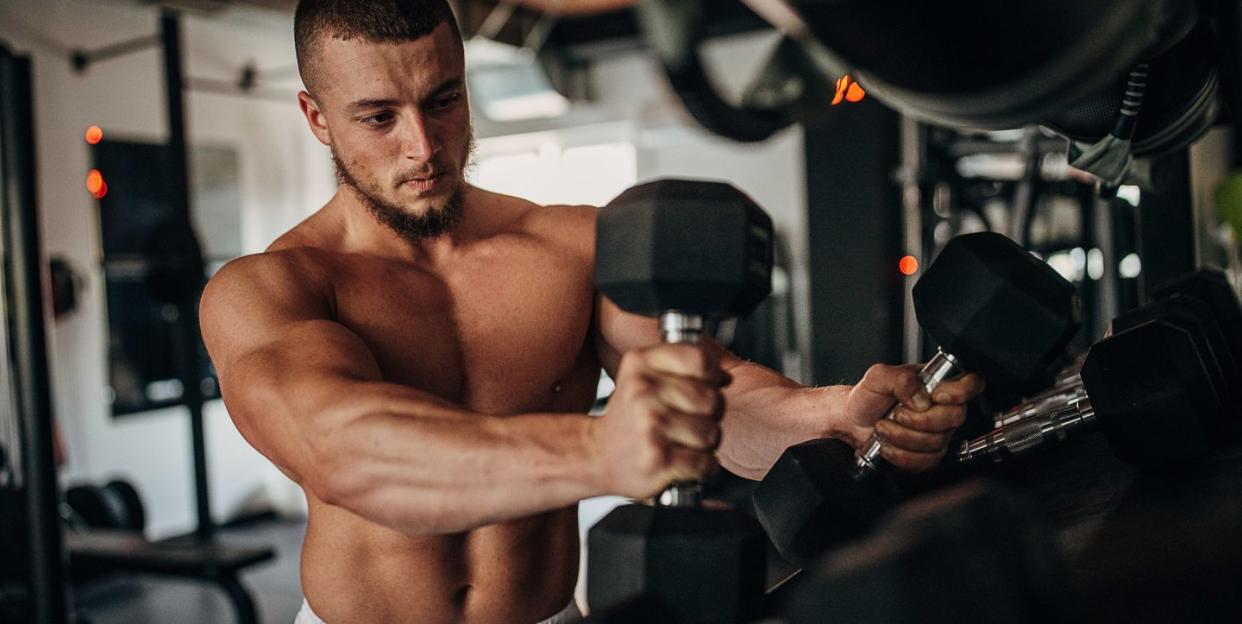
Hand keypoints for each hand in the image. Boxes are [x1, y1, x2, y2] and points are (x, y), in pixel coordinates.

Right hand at [588, 343, 728, 498]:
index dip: (713, 374)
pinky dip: (704, 468)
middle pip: (711, 398)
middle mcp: (643, 391)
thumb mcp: (643, 375)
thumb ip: (683, 367)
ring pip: (711, 432)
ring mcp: (650, 425)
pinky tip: (689, 462)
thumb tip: (724, 377)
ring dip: (707, 444)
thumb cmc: (629, 417)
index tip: (707, 385)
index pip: (700, 359)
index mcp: (640, 364)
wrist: (596, 454)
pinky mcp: (658, 458)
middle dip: (712, 414)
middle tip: (692, 420)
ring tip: (687, 442)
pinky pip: (705, 462)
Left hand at [842, 363, 984, 471]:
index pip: (971, 383)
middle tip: (897, 414)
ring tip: (884, 427)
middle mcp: (942, 408)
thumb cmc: (868, 396)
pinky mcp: (928, 454)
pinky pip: (927, 461)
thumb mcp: (878, 377)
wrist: (852, 421)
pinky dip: (902, 455)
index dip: (960, 392)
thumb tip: (922, 397)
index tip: (936, 396)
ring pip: (938, 442)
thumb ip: (901, 378)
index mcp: (936, 383)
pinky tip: (888, 445)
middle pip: (955, 417)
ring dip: (904, 437)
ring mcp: (938, 432)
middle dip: (920, 420)